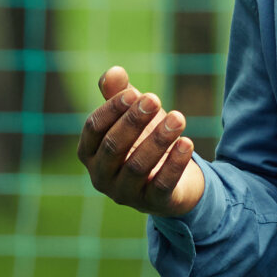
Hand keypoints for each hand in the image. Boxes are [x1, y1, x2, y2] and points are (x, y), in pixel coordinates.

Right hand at [78, 67, 205, 217]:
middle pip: (113, 147)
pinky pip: (161, 185)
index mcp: (89, 153)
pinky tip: (187, 142)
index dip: (112, 109)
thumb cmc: (143, 143)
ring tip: (178, 117)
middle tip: (155, 99)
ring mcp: (125, 194)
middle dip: (134, 121)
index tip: (134, 92)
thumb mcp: (132, 117)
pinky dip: (175, 163)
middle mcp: (101, 177)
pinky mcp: (152, 205)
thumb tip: (113, 71)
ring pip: (137, 166)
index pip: (93, 128)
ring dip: (158, 139)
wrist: (173, 182)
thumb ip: (120, 94)